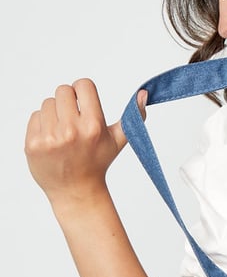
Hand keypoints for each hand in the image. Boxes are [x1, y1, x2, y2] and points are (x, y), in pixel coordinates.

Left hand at [25, 80, 146, 210]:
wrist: (76, 191)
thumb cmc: (97, 163)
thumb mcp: (118, 141)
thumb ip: (133, 117)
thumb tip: (144, 93)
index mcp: (93, 126)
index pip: (83, 84)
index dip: (82, 92)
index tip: (83, 105)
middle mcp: (71, 131)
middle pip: (62, 90)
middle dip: (68, 102)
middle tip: (73, 121)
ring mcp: (50, 138)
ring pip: (47, 103)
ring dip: (54, 114)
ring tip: (62, 133)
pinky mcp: (33, 144)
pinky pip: (35, 117)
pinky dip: (42, 126)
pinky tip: (51, 141)